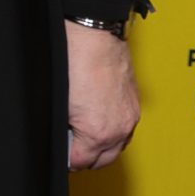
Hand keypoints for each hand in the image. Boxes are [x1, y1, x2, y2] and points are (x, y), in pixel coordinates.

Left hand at [65, 22, 139, 170]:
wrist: (93, 34)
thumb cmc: (73, 62)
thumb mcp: (59, 103)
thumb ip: (64, 126)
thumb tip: (62, 134)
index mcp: (99, 132)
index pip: (82, 161)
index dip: (68, 160)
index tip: (61, 156)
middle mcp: (120, 127)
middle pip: (105, 159)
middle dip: (88, 158)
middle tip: (72, 150)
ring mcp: (130, 114)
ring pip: (119, 144)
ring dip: (104, 146)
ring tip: (84, 136)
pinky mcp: (135, 101)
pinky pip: (127, 126)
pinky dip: (114, 129)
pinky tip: (100, 119)